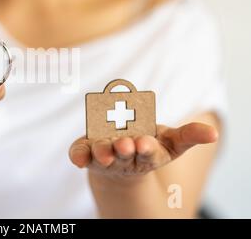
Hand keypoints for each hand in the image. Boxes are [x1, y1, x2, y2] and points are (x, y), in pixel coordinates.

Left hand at [69, 123, 217, 178]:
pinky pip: (79, 154)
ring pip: (102, 157)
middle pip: (124, 156)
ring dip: (102, 154)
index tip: (145, 144)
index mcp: (147, 154)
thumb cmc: (149, 144)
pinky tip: (77, 157)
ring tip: (103, 151)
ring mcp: (104, 155)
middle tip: (125, 145)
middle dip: (125, 150)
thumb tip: (214, 133)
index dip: (147, 149)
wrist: (122, 156)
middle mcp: (124, 157)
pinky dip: (77, 155)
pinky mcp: (87, 152)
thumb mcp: (171, 140)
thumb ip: (189, 135)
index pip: (148, 154)